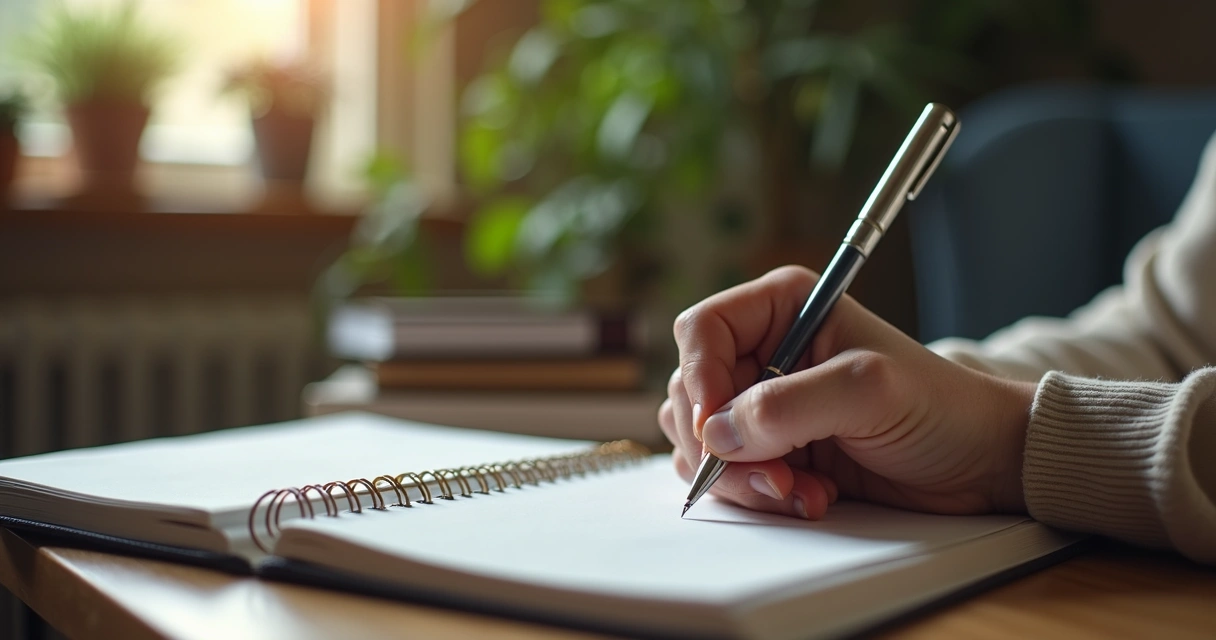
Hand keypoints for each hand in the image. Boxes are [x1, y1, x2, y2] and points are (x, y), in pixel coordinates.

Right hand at [658, 266, 1036, 519]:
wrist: (978, 461)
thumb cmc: (938, 406)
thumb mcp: (866, 391)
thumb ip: (787, 406)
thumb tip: (718, 434)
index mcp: (782, 308)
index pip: (701, 331)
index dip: (699, 378)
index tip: (717, 427)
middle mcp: (764, 353)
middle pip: (692, 394)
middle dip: (724, 445)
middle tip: (775, 475)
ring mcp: (765, 406)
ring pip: (703, 443)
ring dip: (743, 478)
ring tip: (801, 490)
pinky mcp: (773, 452)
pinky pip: (730, 476)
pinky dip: (760, 496)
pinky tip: (811, 497)